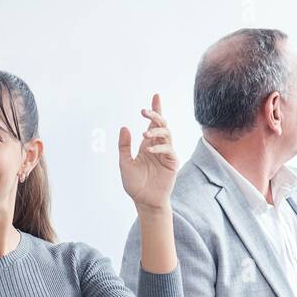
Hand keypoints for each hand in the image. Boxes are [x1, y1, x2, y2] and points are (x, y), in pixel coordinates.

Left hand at [118, 93, 177, 210]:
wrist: (143, 201)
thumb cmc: (134, 184)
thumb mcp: (124, 163)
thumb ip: (124, 146)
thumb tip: (125, 127)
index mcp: (147, 144)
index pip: (153, 123)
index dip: (155, 109)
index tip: (155, 96)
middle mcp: (158, 146)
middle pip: (161, 124)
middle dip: (154, 115)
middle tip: (144, 111)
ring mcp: (166, 154)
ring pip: (167, 134)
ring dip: (156, 131)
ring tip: (144, 134)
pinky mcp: (172, 163)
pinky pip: (168, 150)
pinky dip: (159, 148)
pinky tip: (149, 151)